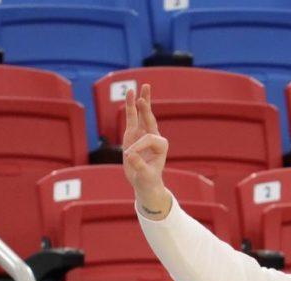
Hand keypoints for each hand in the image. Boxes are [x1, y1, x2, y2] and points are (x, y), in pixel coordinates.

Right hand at [121, 84, 170, 214]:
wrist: (145, 183)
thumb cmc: (148, 180)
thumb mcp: (145, 175)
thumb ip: (139, 165)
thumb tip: (129, 155)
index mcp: (161, 145)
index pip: (147, 138)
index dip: (138, 146)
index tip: (130, 157)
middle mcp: (154, 136)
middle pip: (150, 118)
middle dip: (146, 107)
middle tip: (144, 95)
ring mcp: (143, 134)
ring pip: (141, 115)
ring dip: (140, 102)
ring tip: (140, 88)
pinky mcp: (133, 135)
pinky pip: (131, 119)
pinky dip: (131, 108)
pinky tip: (131, 96)